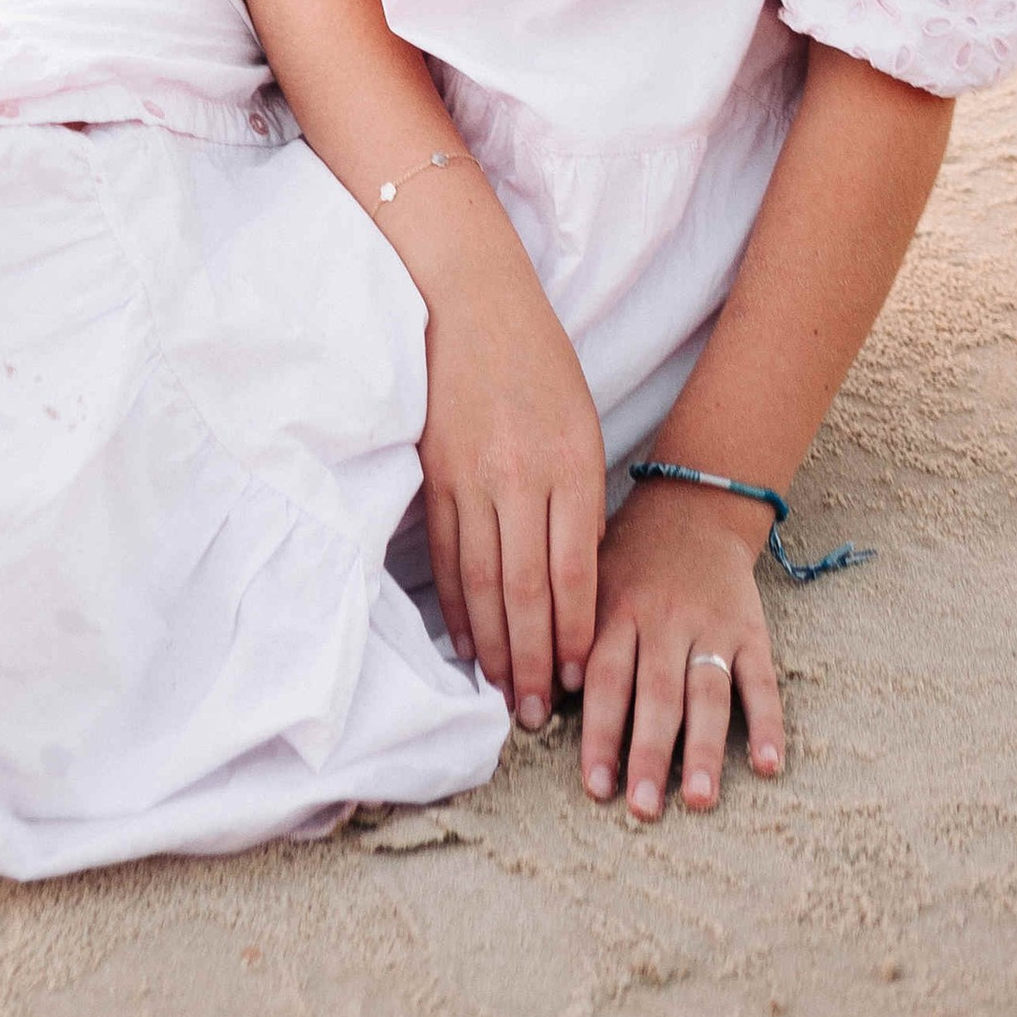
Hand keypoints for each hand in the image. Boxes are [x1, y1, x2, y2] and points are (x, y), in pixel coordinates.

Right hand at [417, 227, 608, 735]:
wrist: (468, 300)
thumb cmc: (536, 361)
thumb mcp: (582, 425)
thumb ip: (580, 500)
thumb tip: (578, 573)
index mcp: (570, 465)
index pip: (575, 573)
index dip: (576, 634)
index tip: (580, 679)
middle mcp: (520, 479)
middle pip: (528, 591)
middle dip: (534, 660)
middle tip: (536, 715)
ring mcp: (471, 478)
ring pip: (483, 582)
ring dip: (493, 646)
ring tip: (501, 692)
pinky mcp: (434, 474)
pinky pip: (447, 554)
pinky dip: (456, 603)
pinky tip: (465, 639)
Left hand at [579, 477, 786, 818]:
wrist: (693, 509)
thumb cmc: (628, 561)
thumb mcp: (589, 584)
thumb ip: (567, 639)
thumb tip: (531, 705)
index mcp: (617, 611)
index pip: (606, 681)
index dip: (600, 735)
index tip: (596, 787)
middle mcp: (664, 622)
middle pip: (656, 695)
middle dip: (649, 754)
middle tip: (642, 809)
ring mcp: (711, 628)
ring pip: (707, 694)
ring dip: (703, 749)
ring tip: (697, 800)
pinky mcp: (751, 632)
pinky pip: (761, 680)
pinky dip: (766, 722)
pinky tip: (768, 764)